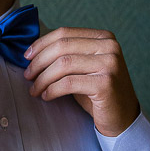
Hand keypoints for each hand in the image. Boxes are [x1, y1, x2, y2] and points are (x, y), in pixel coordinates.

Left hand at [23, 27, 140, 135]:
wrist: (122, 117)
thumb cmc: (98, 93)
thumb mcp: (84, 67)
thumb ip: (68, 54)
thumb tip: (33, 51)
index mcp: (104, 37)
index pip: (65, 33)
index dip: (41, 44)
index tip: (26, 57)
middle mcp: (110, 46)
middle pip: (62, 47)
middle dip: (39, 62)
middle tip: (27, 75)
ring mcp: (110, 64)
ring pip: (63, 64)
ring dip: (43, 78)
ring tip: (34, 89)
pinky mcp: (106, 83)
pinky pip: (68, 83)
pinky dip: (52, 90)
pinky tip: (47, 96)